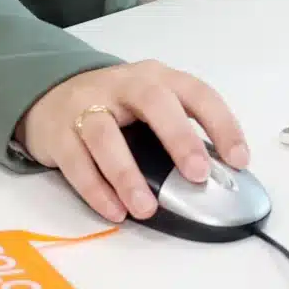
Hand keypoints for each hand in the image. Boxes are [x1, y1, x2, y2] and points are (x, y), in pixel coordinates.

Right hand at [15, 61, 249, 223]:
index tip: (239, 159)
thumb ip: (177, 132)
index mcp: (157, 78)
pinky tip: (114, 211)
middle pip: (153, 101)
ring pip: (105, 135)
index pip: (196, 93)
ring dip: (127, 174)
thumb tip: (215, 176)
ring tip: (146, 209)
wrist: (49, 94)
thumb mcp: (149, 107)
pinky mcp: (57, 131)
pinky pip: (76, 161)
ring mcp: (86, 104)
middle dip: (179, 138)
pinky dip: (96, 189)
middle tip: (197, 175)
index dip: (222, 124)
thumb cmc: (113, 107)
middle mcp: (123, 84)